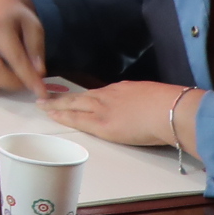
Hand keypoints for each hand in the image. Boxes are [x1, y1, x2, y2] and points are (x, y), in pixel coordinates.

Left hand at [41, 79, 200, 155]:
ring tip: (42, 104)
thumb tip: (145, 108)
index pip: (100, 94)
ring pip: (74, 104)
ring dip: (56, 104)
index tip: (77, 97)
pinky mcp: (102, 125)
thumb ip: (144, 102)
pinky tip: (52, 115)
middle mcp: (109, 96)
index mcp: (124, 90)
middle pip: (81, 96)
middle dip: (63, 97)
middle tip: (45, 95)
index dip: (86, 96)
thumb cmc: (172, 105)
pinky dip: (63, 116)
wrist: (171, 110)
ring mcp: (104, 109)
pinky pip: (78, 119)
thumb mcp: (155, 97)